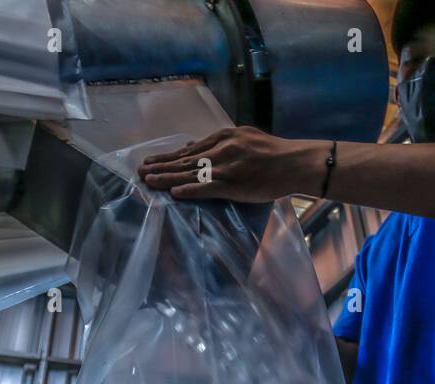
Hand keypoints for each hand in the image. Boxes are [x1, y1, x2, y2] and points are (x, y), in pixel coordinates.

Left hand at [138, 126, 325, 202]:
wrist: (294, 163)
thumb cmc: (273, 153)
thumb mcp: (244, 138)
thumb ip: (219, 142)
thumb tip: (191, 147)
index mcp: (224, 137)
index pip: (190, 150)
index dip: (168, 156)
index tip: (151, 161)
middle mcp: (221, 149)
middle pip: (184, 160)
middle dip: (161, 166)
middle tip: (140, 171)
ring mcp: (227, 167)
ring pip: (191, 173)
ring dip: (167, 178)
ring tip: (148, 181)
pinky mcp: (234, 183)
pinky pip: (207, 188)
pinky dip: (190, 190)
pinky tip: (174, 193)